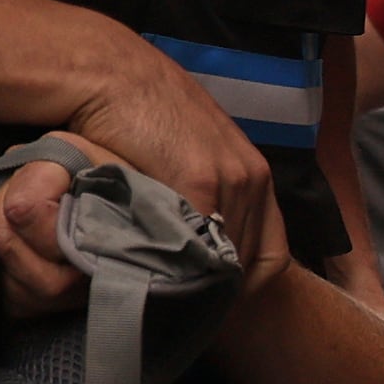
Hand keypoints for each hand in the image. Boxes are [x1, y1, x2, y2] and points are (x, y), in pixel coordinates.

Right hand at [0, 38, 276, 305]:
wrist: (112, 74)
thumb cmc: (139, 117)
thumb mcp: (185, 160)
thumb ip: (200, 200)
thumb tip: (199, 249)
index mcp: (254, 175)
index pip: (271, 257)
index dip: (244, 286)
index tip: (213, 301)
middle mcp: (253, 178)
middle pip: (250, 262)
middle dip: (220, 289)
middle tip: (188, 309)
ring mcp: (232, 179)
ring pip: (226, 256)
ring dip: (199, 280)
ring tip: (168, 297)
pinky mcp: (200, 180)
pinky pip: (200, 241)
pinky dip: (179, 263)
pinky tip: (155, 275)